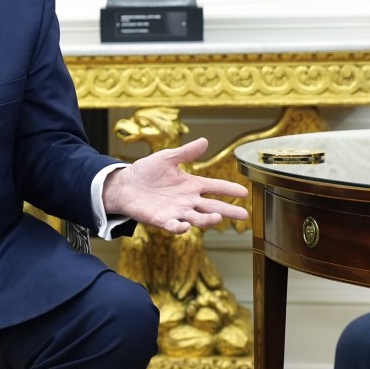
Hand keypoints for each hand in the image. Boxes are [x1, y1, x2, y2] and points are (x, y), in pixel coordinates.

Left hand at [102, 137, 248, 233]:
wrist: (125, 185)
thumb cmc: (146, 172)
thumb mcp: (167, 158)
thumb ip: (186, 152)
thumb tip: (205, 141)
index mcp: (190, 185)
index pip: (214, 186)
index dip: (228, 189)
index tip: (244, 191)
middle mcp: (187, 200)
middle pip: (212, 207)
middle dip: (228, 211)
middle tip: (244, 215)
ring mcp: (176, 211)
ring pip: (196, 218)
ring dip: (206, 220)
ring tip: (217, 218)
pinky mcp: (161, 219)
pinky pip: (173, 225)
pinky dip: (179, 227)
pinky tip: (184, 225)